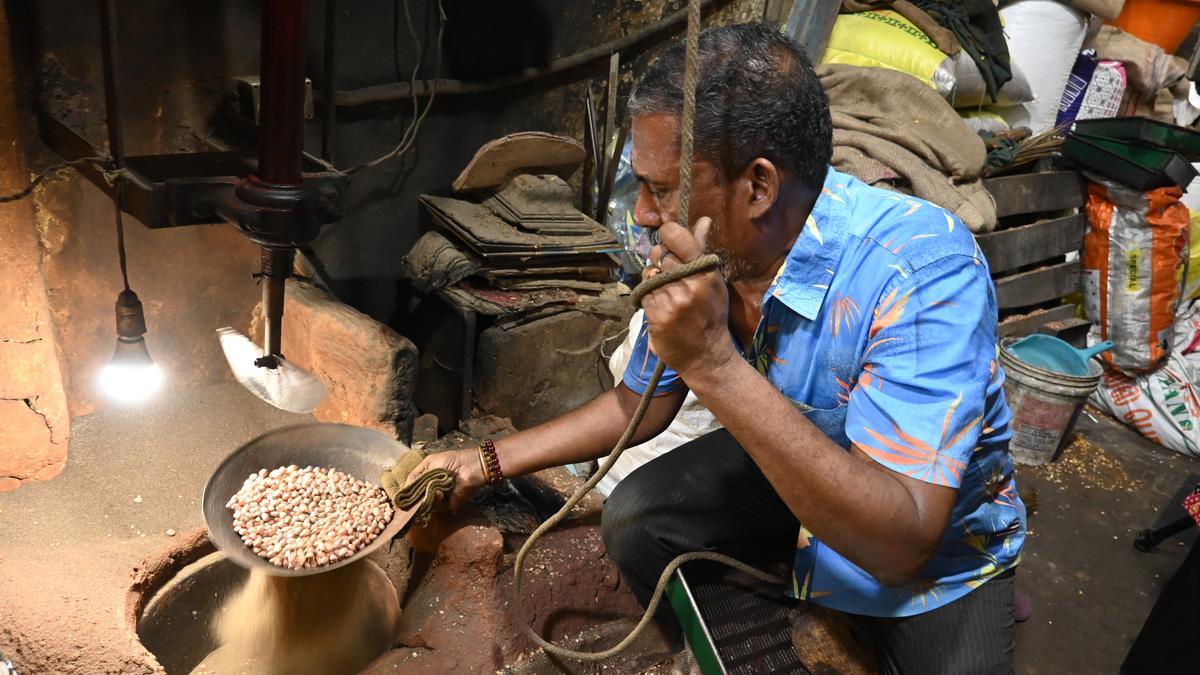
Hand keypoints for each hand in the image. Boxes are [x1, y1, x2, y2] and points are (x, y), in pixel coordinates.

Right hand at [403, 448, 486, 511]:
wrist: (470, 467)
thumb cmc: (451, 460)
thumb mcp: (430, 463)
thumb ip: (416, 475)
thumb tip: (404, 488)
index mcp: (426, 478)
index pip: (412, 488)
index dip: (407, 492)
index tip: (401, 496)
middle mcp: (431, 489)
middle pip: (417, 499)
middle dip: (414, 498)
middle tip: (411, 498)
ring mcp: (439, 498)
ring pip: (425, 504)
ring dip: (425, 497)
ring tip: (432, 489)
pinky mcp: (448, 504)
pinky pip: (437, 507)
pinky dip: (436, 500)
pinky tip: (439, 492)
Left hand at [641, 217, 736, 377]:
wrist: (706, 355)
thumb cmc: (711, 314)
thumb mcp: (713, 281)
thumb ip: (702, 250)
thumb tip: (704, 219)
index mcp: (706, 272)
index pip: (679, 238)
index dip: (668, 234)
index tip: (667, 237)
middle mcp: (689, 284)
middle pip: (659, 254)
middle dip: (660, 259)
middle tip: (667, 270)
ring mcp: (672, 301)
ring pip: (649, 274)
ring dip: (653, 280)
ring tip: (666, 293)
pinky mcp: (657, 316)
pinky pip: (643, 294)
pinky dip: (648, 297)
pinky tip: (660, 306)